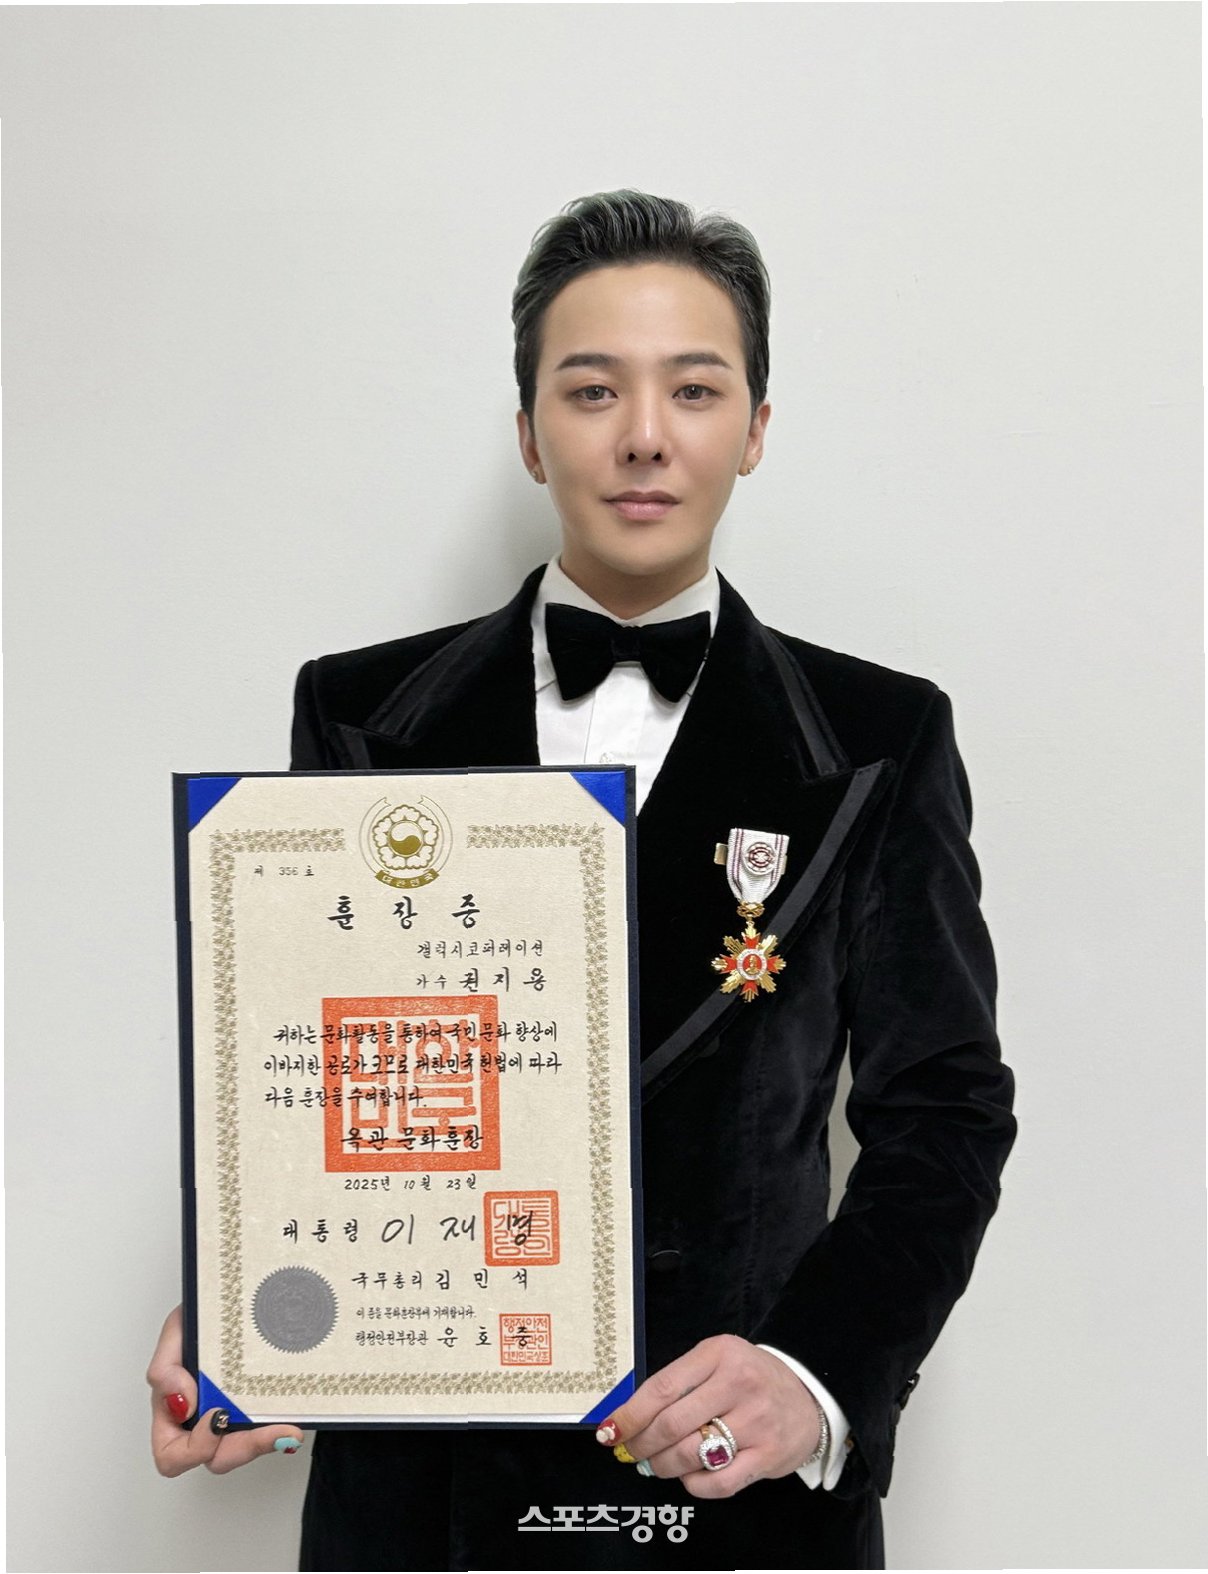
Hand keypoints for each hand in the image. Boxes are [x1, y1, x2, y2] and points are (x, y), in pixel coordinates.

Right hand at [147, 1305, 303, 1475]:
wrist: (235, 1298)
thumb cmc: (200, 1319)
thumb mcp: (177, 1329)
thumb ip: (165, 1367)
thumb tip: (181, 1403)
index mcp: (173, 1412)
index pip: (172, 1455)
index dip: (193, 1448)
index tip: (216, 1416)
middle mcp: (201, 1421)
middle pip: (215, 1459)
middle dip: (242, 1449)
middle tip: (266, 1432)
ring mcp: (231, 1418)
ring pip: (244, 1450)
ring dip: (266, 1442)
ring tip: (289, 1430)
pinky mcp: (257, 1409)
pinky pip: (267, 1431)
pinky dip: (279, 1429)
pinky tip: (292, 1423)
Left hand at [597, 1334, 821, 1498]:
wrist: (809, 1395)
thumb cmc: (750, 1378)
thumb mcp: (717, 1361)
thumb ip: (680, 1382)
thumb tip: (630, 1417)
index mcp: (719, 1354)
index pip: (662, 1388)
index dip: (629, 1415)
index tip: (609, 1431)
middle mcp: (738, 1385)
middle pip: (671, 1425)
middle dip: (640, 1445)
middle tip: (629, 1452)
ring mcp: (756, 1422)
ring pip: (690, 1456)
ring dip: (662, 1466)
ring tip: (656, 1464)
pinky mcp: (768, 1456)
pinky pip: (717, 1483)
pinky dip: (693, 1484)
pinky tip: (688, 1476)